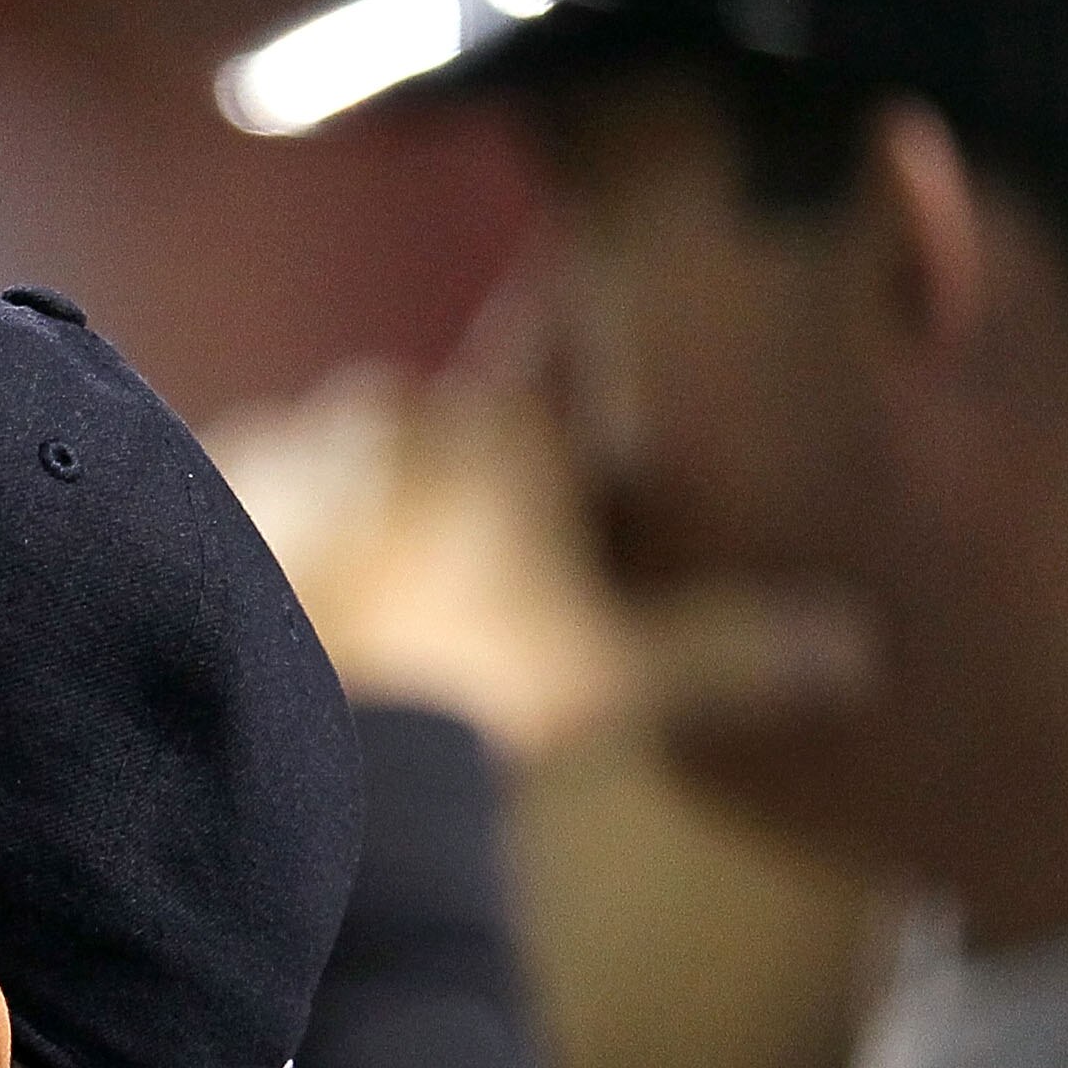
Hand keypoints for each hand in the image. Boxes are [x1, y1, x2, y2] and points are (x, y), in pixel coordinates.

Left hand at [207, 269, 868, 762]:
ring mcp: (295, 446)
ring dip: (359, 510)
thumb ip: (737, 649)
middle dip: (461, 478)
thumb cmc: (475, 694)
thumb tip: (854, 647)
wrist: (297, 738)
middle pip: (446, 423)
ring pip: (345, 460)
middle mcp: (397, 409)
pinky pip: (249, 497)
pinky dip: (267, 539)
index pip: (556, 339)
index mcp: (508, 428)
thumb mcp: (623, 677)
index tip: (571, 330)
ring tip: (366, 609)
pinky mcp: (213, 496)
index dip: (569, 344)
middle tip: (470, 574)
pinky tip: (280, 605)